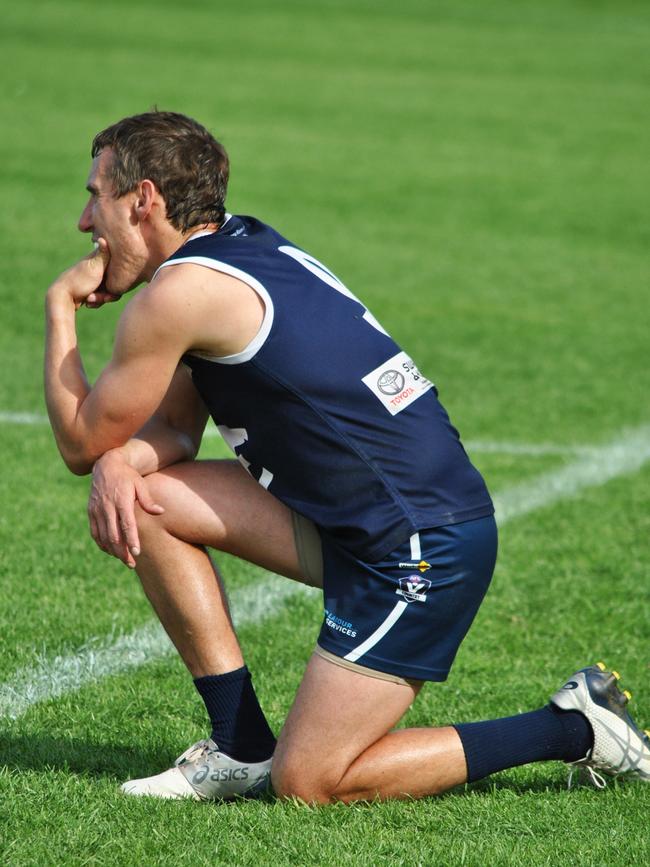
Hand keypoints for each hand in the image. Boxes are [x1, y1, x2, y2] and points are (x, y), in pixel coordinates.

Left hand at [48, 238, 117, 309]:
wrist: (62, 297)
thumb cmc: (79, 281)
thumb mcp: (94, 266)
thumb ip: (103, 254)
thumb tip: (105, 237)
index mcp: (97, 260)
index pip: (116, 266)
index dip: (119, 278)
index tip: (115, 287)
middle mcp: (96, 268)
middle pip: (114, 282)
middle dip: (109, 293)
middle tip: (103, 298)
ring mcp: (93, 279)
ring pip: (108, 291)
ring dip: (100, 298)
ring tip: (90, 299)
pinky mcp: (90, 289)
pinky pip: (100, 297)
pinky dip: (96, 301)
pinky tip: (88, 302)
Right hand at [88, 450, 163, 567]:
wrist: (106, 465)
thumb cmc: (128, 476)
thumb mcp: (141, 484)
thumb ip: (148, 500)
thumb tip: (161, 512)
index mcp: (121, 501)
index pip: (126, 525)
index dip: (131, 540)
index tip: (137, 553)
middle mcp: (107, 507)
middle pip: (114, 535)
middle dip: (122, 552)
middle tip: (132, 563)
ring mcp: (97, 510)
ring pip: (103, 536)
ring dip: (113, 550)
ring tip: (124, 560)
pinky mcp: (91, 512)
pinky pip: (95, 532)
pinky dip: (102, 543)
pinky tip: (111, 551)